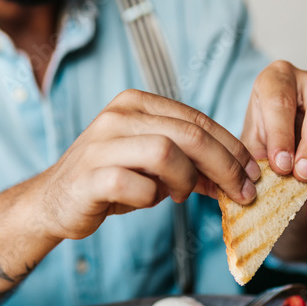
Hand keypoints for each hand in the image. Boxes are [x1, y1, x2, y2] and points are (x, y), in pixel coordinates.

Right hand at [34, 89, 260, 240]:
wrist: (54, 202)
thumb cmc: (110, 181)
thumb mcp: (154, 166)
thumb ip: (192, 163)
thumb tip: (241, 178)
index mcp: (136, 103)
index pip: (197, 119)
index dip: (231, 147)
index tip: (252, 175)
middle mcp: (118, 116)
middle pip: (189, 135)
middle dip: (225, 166)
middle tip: (241, 193)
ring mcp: (101, 144)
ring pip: (165, 152)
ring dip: (185, 180)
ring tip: (181, 195)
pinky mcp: (90, 177)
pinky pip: (137, 186)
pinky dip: (151, 198)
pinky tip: (147, 201)